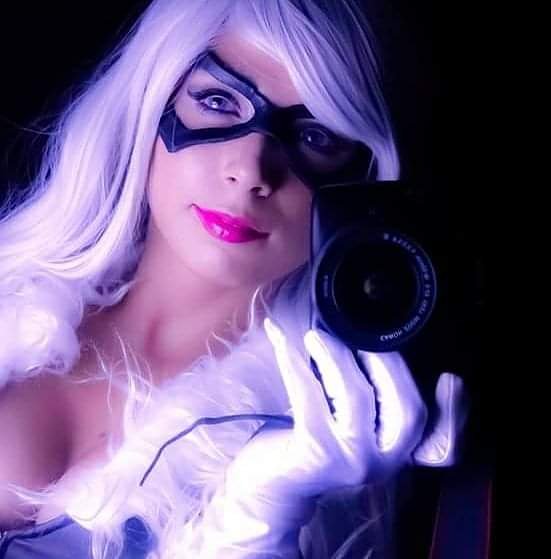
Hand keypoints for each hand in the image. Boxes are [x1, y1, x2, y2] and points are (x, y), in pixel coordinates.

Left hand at [196, 317, 467, 556]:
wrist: (273, 485)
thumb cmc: (313, 443)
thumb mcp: (350, 428)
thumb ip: (372, 401)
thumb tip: (372, 345)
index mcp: (395, 454)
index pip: (440, 443)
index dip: (455, 413)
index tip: (450, 380)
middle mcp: (382, 463)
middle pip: (405, 408)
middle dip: (385, 361)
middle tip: (355, 334)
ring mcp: (350, 461)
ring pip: (357, 395)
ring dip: (336, 354)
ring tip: (315, 336)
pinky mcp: (315, 452)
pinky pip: (308, 393)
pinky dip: (293, 360)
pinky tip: (281, 339)